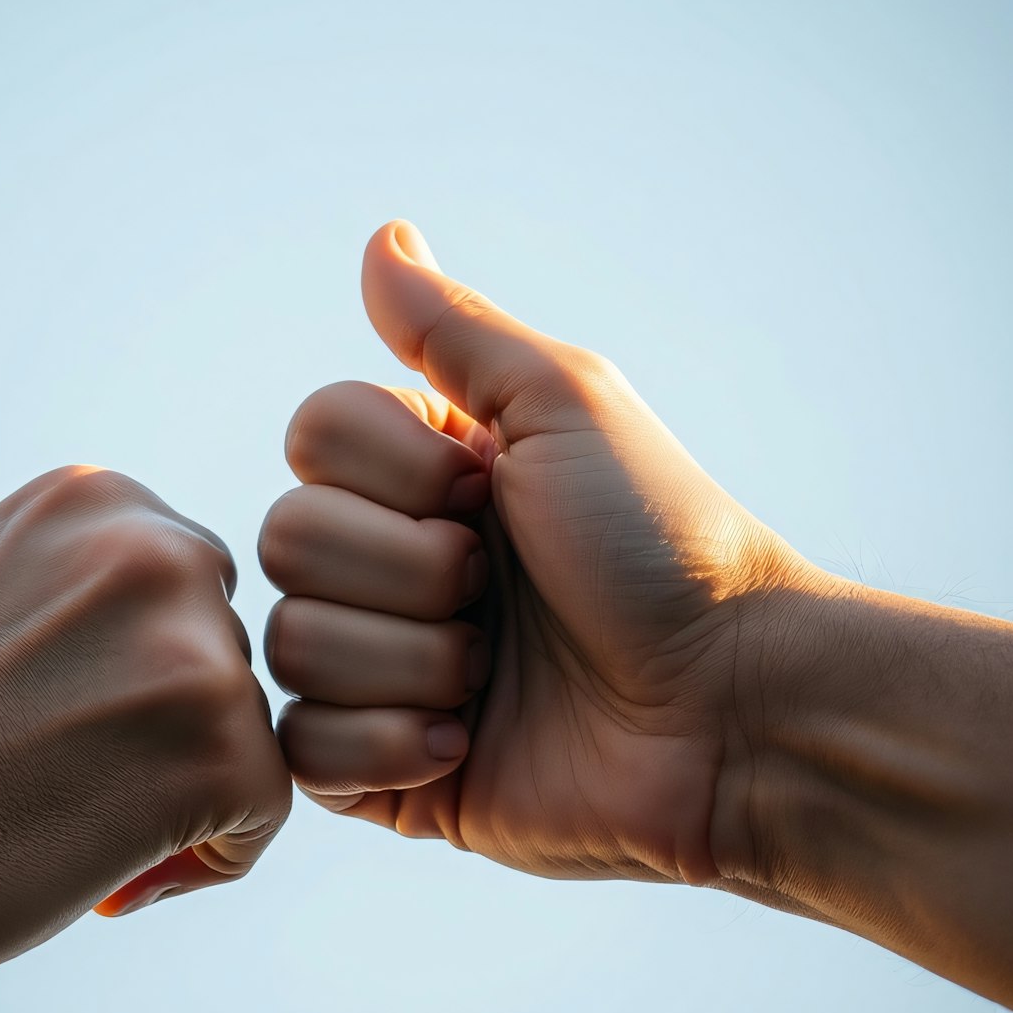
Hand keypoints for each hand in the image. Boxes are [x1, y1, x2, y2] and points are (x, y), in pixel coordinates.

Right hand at [0, 468, 290, 991]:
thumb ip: (70, 586)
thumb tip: (166, 624)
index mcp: (91, 498)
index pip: (177, 589)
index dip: (127, 675)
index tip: (45, 724)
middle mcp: (152, 546)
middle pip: (222, 653)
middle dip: (164, 728)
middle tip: (61, 786)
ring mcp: (190, 643)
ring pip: (246, 730)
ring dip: (182, 792)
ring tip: (71, 826)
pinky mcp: (218, 746)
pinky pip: (264, 810)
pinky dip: (205, 858)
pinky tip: (110, 873)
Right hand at [260, 221, 1012, 1007]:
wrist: (725, 709)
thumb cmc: (659, 545)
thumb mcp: (563, 405)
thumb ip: (455, 328)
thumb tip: (383, 235)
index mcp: (423, 478)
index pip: (311, 435)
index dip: (392, 471)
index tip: (490, 491)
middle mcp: (391, 566)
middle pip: (287, 540)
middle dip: (408, 571)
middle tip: (499, 590)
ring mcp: (383, 671)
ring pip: (293, 646)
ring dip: (413, 661)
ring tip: (497, 678)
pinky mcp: (386, 777)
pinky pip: (303, 752)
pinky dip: (387, 745)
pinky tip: (467, 744)